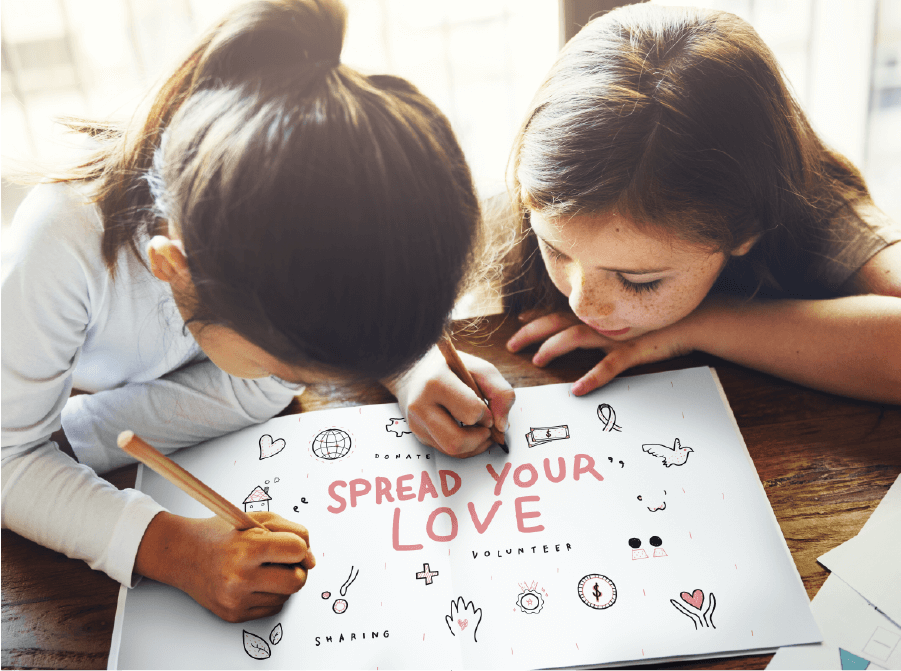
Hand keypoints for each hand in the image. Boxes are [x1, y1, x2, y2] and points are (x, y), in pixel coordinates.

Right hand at [135, 511, 314, 622]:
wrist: (183, 553)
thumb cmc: (223, 534)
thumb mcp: (257, 519)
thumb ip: (292, 532)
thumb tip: (312, 560)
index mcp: (247, 547)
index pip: (297, 550)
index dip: (301, 547)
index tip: (293, 546)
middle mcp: (240, 577)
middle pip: (297, 581)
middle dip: (298, 569)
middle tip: (285, 561)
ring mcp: (236, 599)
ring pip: (286, 596)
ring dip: (283, 582)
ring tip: (264, 568)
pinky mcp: (233, 614)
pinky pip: (272, 608)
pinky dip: (271, 595)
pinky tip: (256, 582)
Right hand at [385, 345, 515, 457]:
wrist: (415, 369)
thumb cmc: (451, 367)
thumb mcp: (480, 368)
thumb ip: (500, 392)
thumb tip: (502, 426)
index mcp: (436, 382)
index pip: (470, 412)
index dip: (486, 414)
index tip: (486, 407)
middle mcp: (421, 406)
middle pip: (456, 441)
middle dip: (479, 438)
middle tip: (486, 426)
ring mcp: (417, 423)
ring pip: (451, 451)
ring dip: (474, 446)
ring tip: (480, 430)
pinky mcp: (419, 435)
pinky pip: (447, 452)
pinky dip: (465, 447)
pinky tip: (469, 432)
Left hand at [507, 310, 693, 395]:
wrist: (692, 321)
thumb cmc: (656, 324)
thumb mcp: (623, 322)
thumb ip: (599, 325)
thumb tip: (575, 328)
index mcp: (598, 316)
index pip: (558, 313)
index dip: (536, 317)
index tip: (518, 321)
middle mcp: (601, 322)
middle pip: (557, 322)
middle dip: (531, 332)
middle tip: (511, 345)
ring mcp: (615, 336)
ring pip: (576, 337)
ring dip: (554, 347)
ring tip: (538, 360)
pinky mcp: (633, 351)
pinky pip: (609, 366)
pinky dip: (592, 377)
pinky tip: (577, 389)